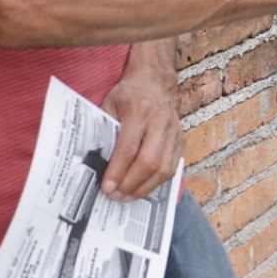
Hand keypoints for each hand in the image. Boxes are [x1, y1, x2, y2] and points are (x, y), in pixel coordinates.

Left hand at [100, 39, 183, 201]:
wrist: (155, 81)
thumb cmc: (128, 95)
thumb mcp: (109, 106)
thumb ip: (105, 131)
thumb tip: (94, 164)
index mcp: (140, 111)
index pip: (129, 148)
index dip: (117, 171)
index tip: (106, 188)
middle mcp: (160, 121)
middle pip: (149, 162)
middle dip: (131, 184)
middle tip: (116, 196)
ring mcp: (174, 131)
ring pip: (164, 168)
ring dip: (144, 188)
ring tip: (127, 197)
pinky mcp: (181, 139)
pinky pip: (172, 167)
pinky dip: (157, 182)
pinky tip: (143, 187)